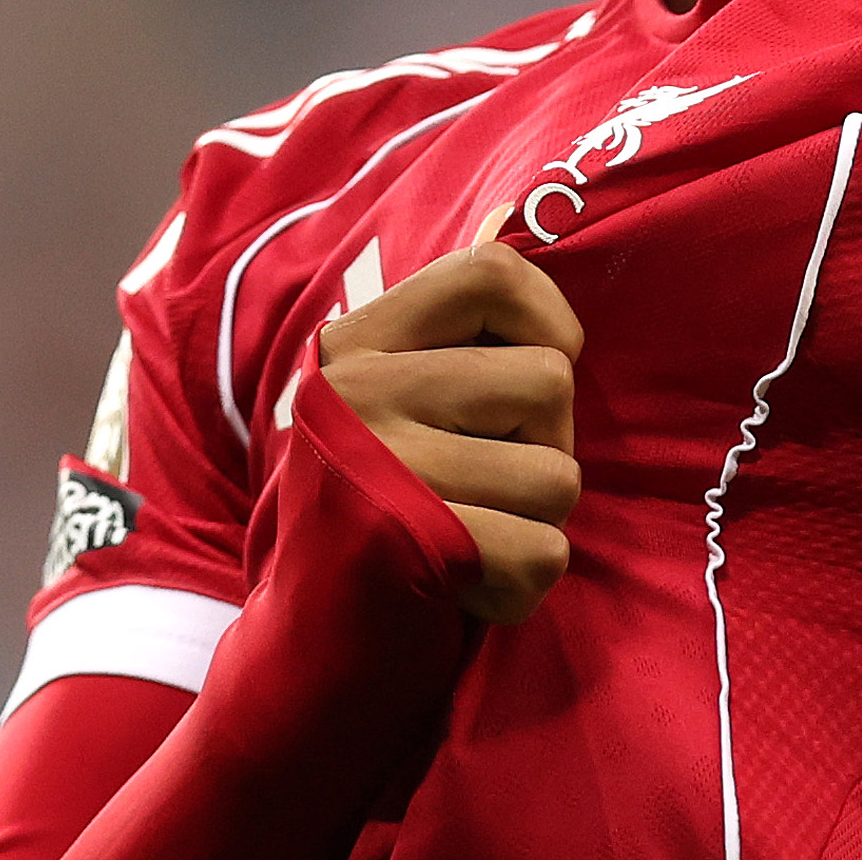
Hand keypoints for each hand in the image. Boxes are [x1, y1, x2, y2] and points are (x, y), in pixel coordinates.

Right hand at [317, 241, 584, 622]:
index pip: (491, 271)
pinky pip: (541, 552)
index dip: (550, 320)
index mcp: (357, 344)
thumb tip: (511, 207)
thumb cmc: (382, 519)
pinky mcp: (398, 539)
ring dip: (533, 527)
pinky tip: (464, 592)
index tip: (539, 374)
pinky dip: (520, 588)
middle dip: (546, 453)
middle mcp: (354, 389)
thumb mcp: (398, 406)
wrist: (305, 654)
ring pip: (557, 477)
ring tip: (467, 542)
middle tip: (483, 493)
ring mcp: (372, 461)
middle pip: (549, 382)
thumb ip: (450, 329)